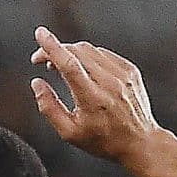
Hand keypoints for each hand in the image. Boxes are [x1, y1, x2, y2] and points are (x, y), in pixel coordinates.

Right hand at [29, 26, 162, 164]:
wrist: (139, 141)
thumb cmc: (102, 140)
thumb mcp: (69, 132)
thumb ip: (49, 107)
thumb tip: (36, 83)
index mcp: (92, 99)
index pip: (69, 64)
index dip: (52, 47)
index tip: (40, 34)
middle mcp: (109, 83)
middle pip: (77, 52)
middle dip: (55, 50)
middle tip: (40, 60)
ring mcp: (122, 74)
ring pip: (90, 50)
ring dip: (70, 52)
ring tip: (59, 65)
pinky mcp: (130, 70)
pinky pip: (104, 54)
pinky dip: (88, 56)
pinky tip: (82, 68)